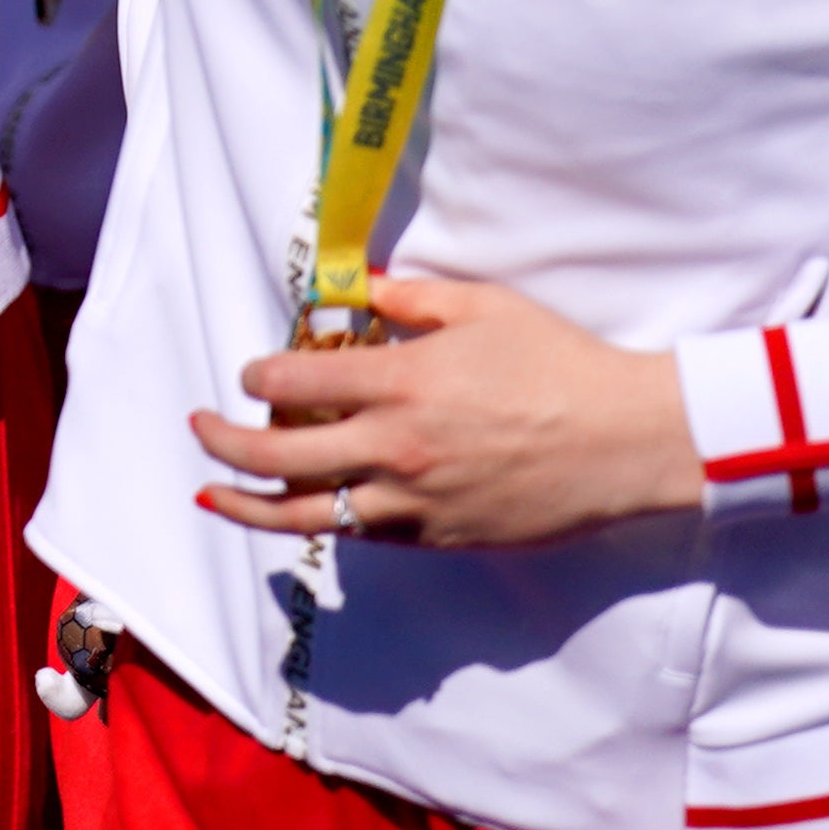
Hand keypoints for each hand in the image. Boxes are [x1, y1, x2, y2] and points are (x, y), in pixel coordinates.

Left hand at [193, 267, 701, 548]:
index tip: (253, 371)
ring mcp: (416, 501)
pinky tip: (302, 510)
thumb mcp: (482, 307)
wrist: (630, 441)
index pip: (291, 384)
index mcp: (401, 385)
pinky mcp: (441, 537)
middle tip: (198, 426)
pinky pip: (364, 534)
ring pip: (308, 513)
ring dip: (250, 503)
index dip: (257, 376)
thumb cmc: (561, 363)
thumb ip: (409, 301)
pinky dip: (323, 523)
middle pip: (277, 456)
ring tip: (213, 492)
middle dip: (222, 442)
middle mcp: (396, 448)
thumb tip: (361, 292)